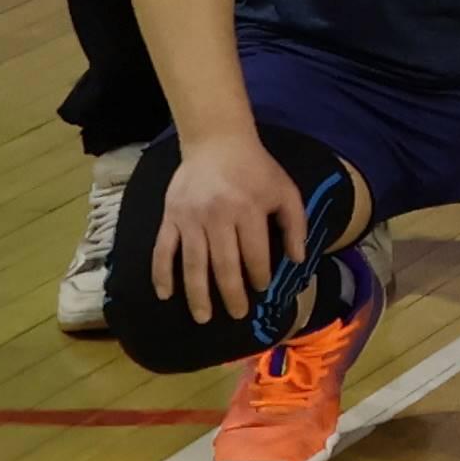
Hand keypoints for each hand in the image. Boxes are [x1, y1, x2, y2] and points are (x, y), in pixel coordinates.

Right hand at [153, 131, 309, 327]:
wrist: (217, 143)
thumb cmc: (256, 170)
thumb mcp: (286, 190)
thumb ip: (295, 224)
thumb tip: (298, 259)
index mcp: (249, 210)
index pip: (255, 253)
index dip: (259, 275)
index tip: (261, 289)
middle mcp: (218, 217)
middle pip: (224, 265)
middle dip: (231, 294)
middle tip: (237, 314)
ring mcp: (190, 219)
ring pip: (193, 264)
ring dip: (197, 294)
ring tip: (203, 317)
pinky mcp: (170, 217)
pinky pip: (163, 250)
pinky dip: (161, 274)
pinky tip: (165, 295)